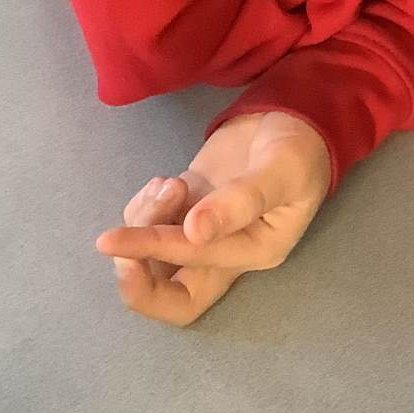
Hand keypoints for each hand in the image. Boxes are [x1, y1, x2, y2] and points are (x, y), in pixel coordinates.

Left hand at [94, 111, 331, 327]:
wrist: (295, 115)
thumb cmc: (300, 147)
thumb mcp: (282, 170)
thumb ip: (242, 200)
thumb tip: (194, 231)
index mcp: (253, 252)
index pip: (194, 270)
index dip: (153, 256)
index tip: (115, 240)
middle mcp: (225, 253)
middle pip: (170, 297)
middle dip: (134, 279)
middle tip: (113, 243)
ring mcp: (202, 231)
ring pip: (152, 254)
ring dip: (142, 222)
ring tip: (168, 183)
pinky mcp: (187, 206)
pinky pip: (149, 223)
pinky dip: (143, 206)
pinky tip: (164, 181)